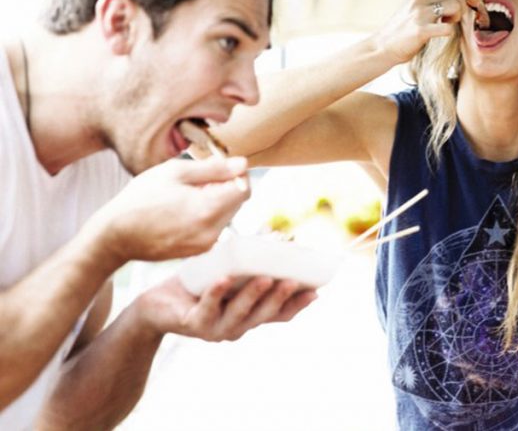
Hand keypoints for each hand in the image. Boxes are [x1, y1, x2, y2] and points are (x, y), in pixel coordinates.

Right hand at [87, 156, 250, 264]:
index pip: (244, 188)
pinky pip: (214, 227)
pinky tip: (182, 211)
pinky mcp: (199, 251)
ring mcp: (206, 244)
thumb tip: (243, 164)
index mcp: (207, 208)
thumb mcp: (173, 172)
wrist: (114, 236)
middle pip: (237, 203)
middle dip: (226, 187)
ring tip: (186, 196)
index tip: (221, 168)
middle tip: (197, 181)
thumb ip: (213, 168)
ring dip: (216, 202)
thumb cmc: (139, 199)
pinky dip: (207, 216)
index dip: (237, 175)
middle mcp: (212, 231)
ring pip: (227, 215)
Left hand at [136, 276, 317, 341]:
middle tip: (295, 280)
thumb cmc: (196, 285)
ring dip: (254, 296)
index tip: (317, 290)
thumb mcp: (227, 271)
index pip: (281, 314)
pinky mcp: (191, 324)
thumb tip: (278, 235)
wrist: (154, 305)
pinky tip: (224, 278)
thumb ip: (250, 261)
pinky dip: (217, 293)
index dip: (299, 304)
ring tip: (265, 277)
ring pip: (240, 314)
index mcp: (250, 316)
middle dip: (281, 297)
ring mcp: (215, 329)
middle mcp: (237, 327)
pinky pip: (206, 308)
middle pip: (264, 315)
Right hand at [375, 0, 489, 63]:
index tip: (479, 7)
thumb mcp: (418, 6)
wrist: (382, 46)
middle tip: (471, 18)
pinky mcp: (420, 30)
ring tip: (448, 24)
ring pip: (457, 5)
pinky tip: (442, 33)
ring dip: (459, 17)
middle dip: (471, 6)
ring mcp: (419, 12)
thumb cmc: (404, 30)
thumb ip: (436, 0)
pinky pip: (448, 28)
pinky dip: (450, 31)